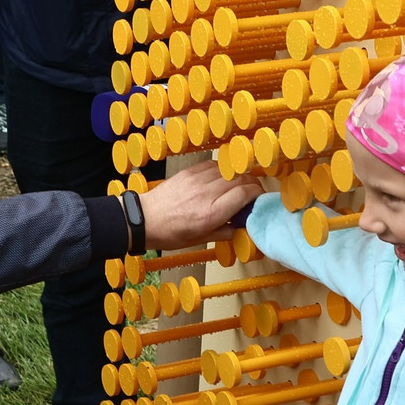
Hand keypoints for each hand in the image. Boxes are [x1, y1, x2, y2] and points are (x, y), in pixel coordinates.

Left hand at [139, 159, 262, 251]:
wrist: (145, 219)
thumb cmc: (170, 233)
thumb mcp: (201, 239)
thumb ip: (225, 231)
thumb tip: (242, 225)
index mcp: (210, 214)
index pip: (244, 194)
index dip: (257, 194)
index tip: (259, 199)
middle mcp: (205, 194)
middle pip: (240, 180)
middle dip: (252, 185)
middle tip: (253, 193)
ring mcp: (196, 180)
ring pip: (228, 170)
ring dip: (238, 177)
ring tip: (238, 186)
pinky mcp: (189, 172)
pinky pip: (213, 165)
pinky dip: (222, 171)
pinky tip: (221, 179)